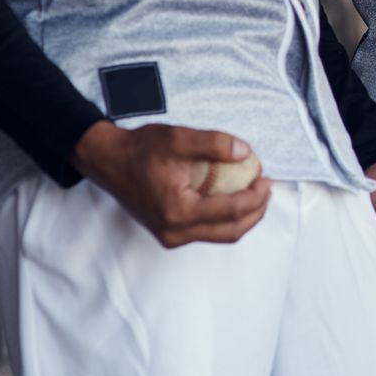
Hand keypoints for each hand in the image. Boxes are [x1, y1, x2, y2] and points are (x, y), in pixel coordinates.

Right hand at [71, 120, 271, 247]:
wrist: (108, 161)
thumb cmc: (141, 149)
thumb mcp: (179, 138)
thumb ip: (215, 144)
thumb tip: (246, 153)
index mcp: (178, 212)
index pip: (232, 211)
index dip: (256, 196)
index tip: (267, 177)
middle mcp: (174, 232)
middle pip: (230, 232)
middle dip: (256, 212)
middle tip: (267, 187)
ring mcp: (170, 237)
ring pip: (220, 235)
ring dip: (243, 217)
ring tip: (255, 192)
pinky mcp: (168, 234)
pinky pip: (207, 231)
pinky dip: (226, 218)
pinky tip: (233, 196)